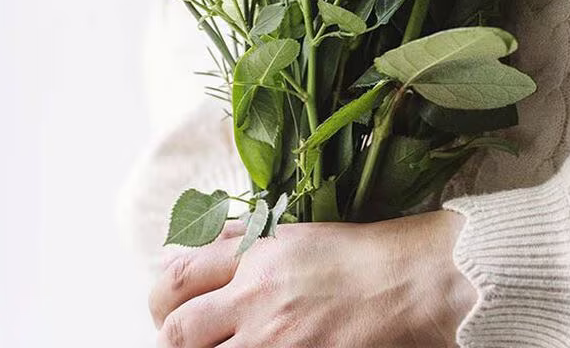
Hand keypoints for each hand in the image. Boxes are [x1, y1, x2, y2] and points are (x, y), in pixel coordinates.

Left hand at [149, 209, 476, 346]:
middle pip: (176, 331)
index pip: (176, 276)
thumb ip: (238, 240)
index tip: (169, 308)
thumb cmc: (353, 255)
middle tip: (185, 340)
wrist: (408, 283)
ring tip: (217, 347)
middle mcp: (256, 295)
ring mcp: (273, 339)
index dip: (161, 299)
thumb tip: (189, 250)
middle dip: (172, 339)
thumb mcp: (291, 233)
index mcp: (254, 253)